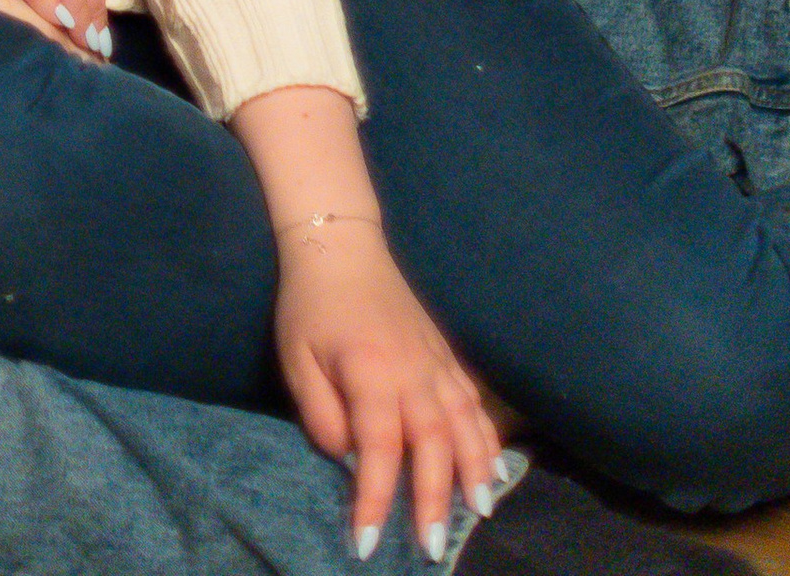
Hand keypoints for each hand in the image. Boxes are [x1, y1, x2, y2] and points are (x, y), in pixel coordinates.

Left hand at [273, 222, 505, 559]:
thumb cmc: (310, 304)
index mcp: (370, 371)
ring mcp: (435, 361)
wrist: (341, 244)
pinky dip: (487, 436)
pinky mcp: (445, 354)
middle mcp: (412, 370)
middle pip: (433, 443)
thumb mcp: (295, 357)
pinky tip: (494, 465)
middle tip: (433, 547)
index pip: (379, 448)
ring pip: (464, 423)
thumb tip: (347, 459)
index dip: (375, 498)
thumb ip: (320, 412)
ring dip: (475, 470)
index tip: (368, 543)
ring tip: (482, 511)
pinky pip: (473, 401)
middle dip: (435, 498)